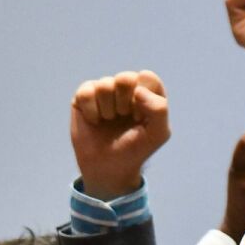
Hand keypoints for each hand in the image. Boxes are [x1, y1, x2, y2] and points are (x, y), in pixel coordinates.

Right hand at [70, 70, 169, 201]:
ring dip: (108, 110)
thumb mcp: (158, 133)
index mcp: (147, 92)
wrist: (109, 167)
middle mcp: (126, 88)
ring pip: (105, 85)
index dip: (143, 98)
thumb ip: (160, 109)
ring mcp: (104, 90)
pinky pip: (86, 92)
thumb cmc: (135, 148)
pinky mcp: (84, 96)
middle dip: (124, 103)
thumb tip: (138, 91)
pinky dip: (92, 111)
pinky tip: (95, 121)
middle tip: (124, 118)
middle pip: (125, 78)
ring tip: (110, 121)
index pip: (147, 77)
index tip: (140, 117)